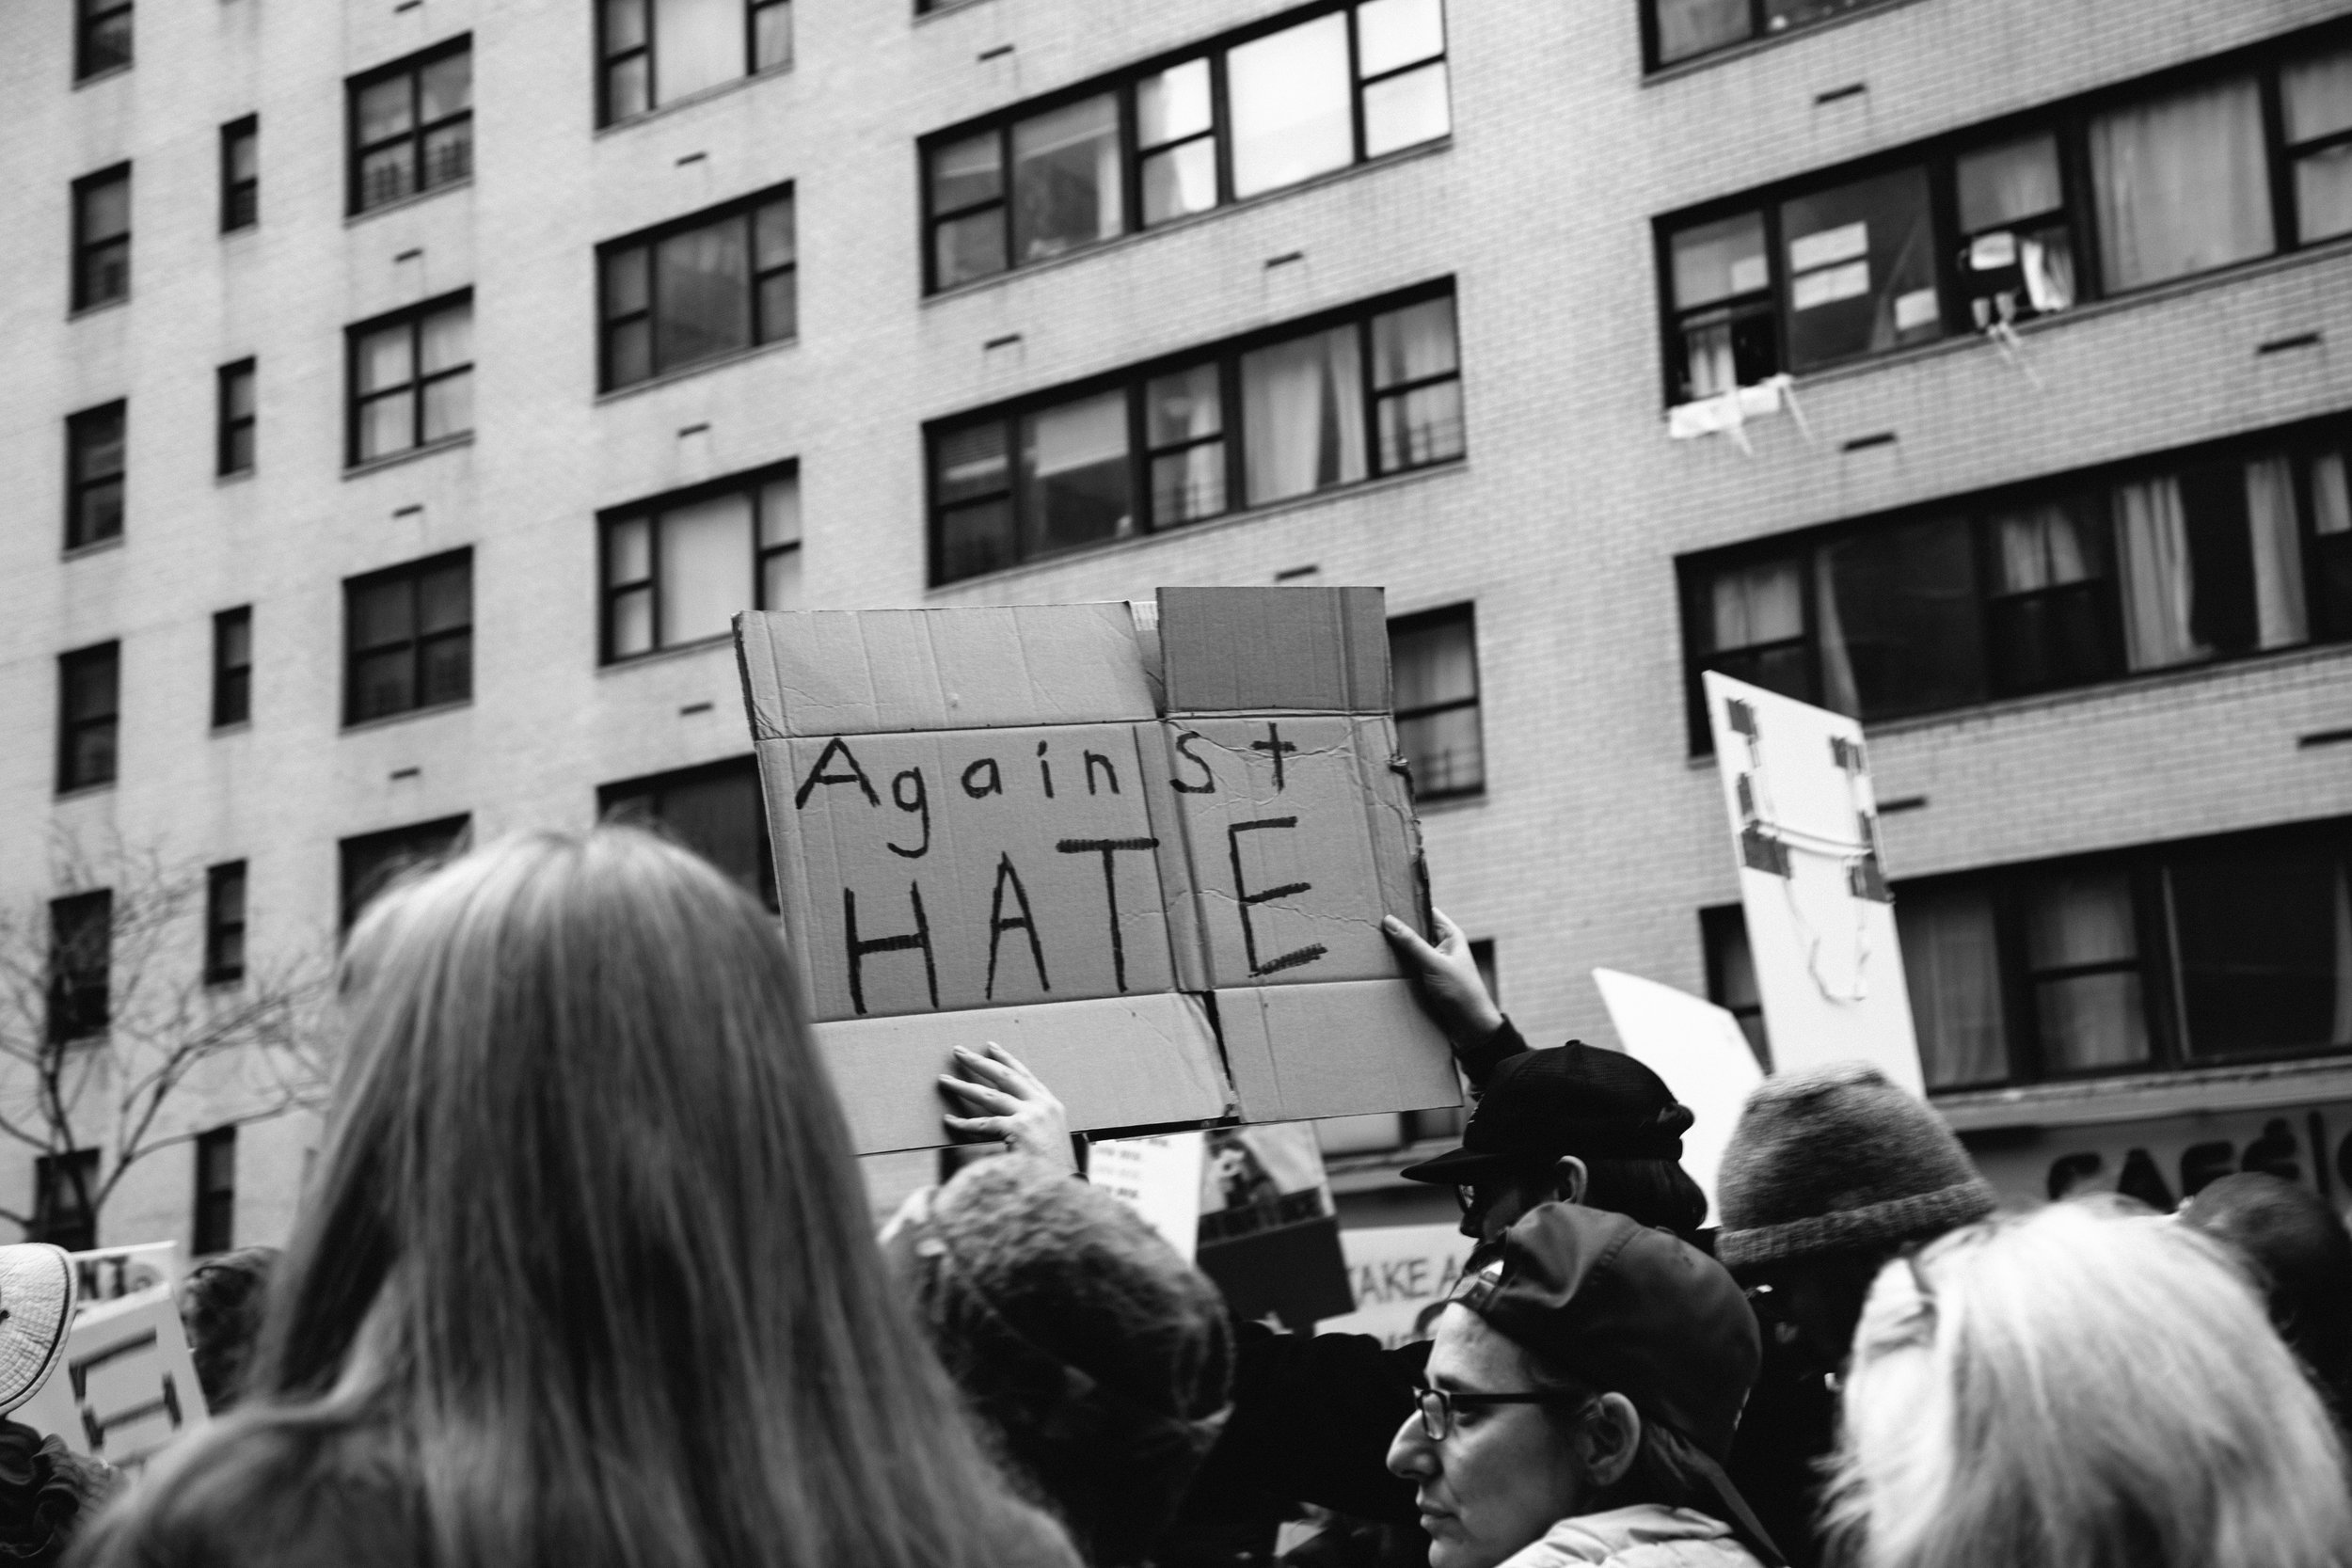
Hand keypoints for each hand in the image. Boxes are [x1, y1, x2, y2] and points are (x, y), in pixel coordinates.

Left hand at [939, 1042, 1076, 1171]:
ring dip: (963, 1086)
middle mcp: (1042, 1105)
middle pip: (1004, 1076)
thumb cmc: (1056, 1170)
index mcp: (1051, 1105)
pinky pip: (983, 1125)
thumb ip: (1034, 1123)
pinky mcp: (1018, 1130)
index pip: (1025, 1074)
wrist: (1067, 1188)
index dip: (1006, 1059)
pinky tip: (949, 1120)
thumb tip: (1009, 1119)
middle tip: (958, 1051)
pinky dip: (963, 1124)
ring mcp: (1031, 1116)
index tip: (990, 1047)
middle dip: (978, 1062)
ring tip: (944, 1080)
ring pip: (989, 1096)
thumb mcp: (1050, 1138)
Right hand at [1382, 908, 1503, 1052]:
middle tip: (1372, 922)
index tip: (1385, 901)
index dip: (1408, 906)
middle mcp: (1442, 946)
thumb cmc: (1461, 991)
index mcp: (1450, 935)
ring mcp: (1434, 963)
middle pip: (1416, 930)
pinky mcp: (1428, 979)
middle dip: (1398, 929)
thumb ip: (1412, 943)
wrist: (1472, 1026)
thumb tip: (1389, 921)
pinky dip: (1398, 965)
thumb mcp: (1434, 964)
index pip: (1426, 912)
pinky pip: (1409, 966)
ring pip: (1410, 950)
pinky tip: (1383, 965)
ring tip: (1372, 942)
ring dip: (1396, 949)